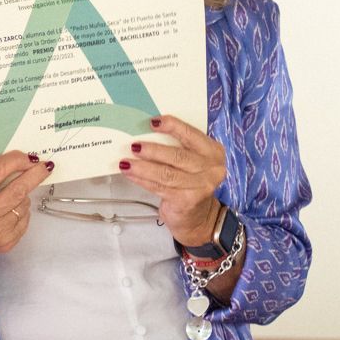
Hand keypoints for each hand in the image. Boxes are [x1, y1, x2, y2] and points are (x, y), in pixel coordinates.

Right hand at [0, 151, 52, 282]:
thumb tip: (7, 159)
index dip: (17, 160)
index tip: (27, 156)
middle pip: (19, 189)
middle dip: (35, 174)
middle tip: (44, 166)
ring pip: (23, 204)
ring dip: (24, 194)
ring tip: (15, 191)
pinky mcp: (6, 242)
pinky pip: (24, 219)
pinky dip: (22, 210)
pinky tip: (12, 208)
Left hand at [122, 114, 225, 245]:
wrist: (198, 217)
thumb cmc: (190, 182)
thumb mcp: (191, 161)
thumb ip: (177, 146)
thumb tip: (146, 132)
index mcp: (212, 152)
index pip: (192, 135)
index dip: (172, 126)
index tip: (154, 122)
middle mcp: (211, 169)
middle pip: (178, 156)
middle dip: (153, 150)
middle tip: (135, 146)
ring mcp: (200, 187)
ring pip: (166, 174)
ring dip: (142, 167)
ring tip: (126, 162)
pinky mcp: (187, 201)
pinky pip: (159, 187)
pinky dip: (142, 180)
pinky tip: (131, 175)